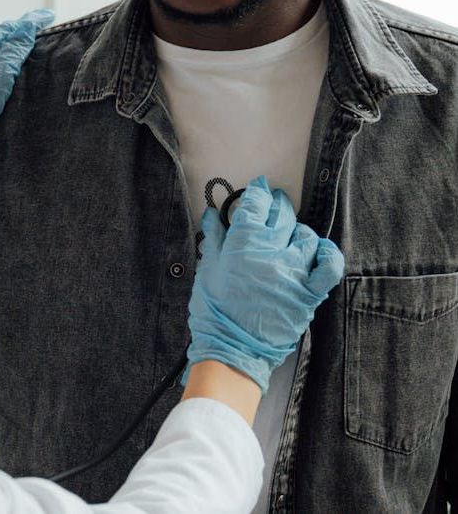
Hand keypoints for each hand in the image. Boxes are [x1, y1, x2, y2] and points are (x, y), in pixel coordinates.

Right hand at [184, 176, 344, 393]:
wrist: (231, 348)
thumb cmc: (214, 311)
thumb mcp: (207, 270)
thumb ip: (214, 239)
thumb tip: (214, 214)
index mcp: (242, 244)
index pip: (254, 205)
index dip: (257, 192)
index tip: (258, 188)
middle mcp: (271, 252)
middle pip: (281, 214)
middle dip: (278, 203)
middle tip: (274, 202)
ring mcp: (293, 271)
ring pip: (305, 236)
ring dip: (297, 229)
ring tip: (290, 232)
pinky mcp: (308, 292)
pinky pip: (329, 266)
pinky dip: (327, 254)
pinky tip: (319, 249)